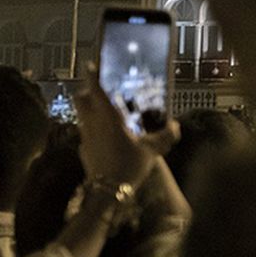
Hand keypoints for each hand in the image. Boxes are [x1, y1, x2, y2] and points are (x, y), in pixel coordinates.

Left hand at [75, 64, 179, 188]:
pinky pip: (85, 134)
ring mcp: (85, 137)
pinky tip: (105, 139)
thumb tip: (175, 125)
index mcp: (108, 117)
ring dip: (89, 110)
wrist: (108, 192)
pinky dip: (93, 131)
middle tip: (98, 90)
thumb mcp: (152, 150)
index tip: (90, 64)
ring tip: (106, 114)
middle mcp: (92, 123)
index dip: (92, 74)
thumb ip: (165, 135)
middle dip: (86, 91)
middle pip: (80, 99)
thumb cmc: (129, 165)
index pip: (95, 89)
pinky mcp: (83, 150)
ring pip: (81, 115)